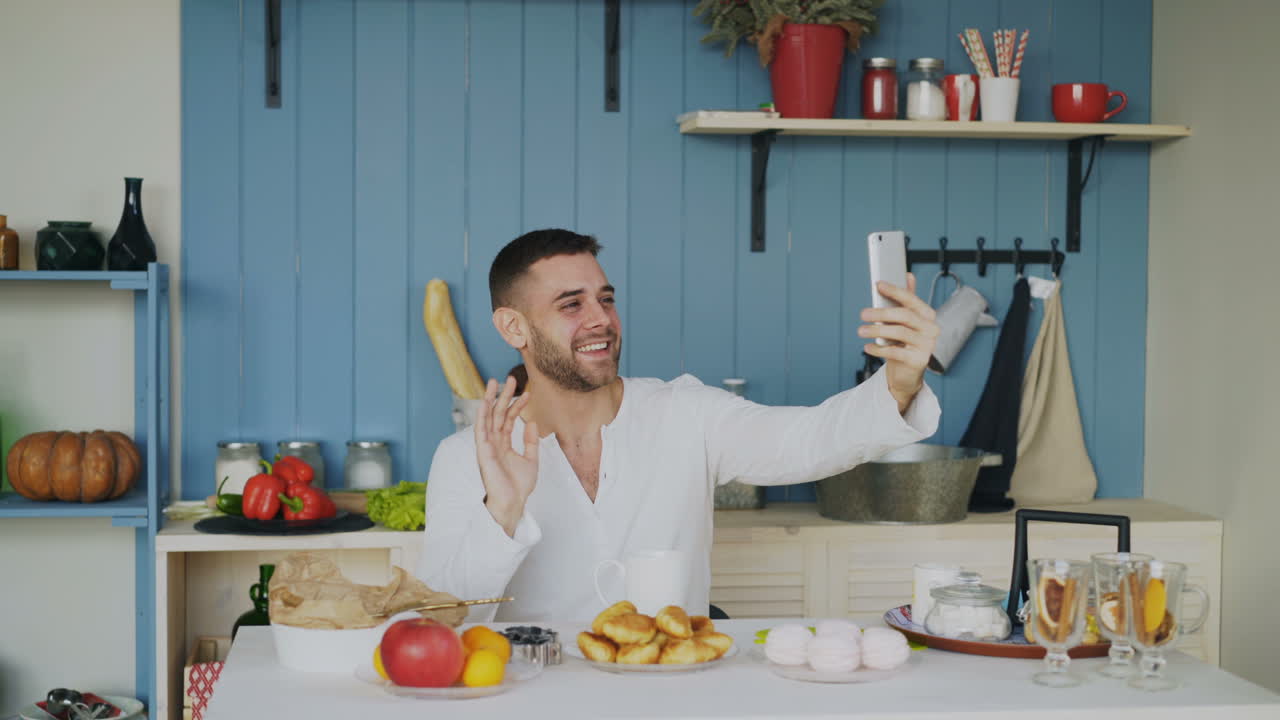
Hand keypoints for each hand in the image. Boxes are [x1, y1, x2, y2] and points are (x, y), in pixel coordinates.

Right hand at [475, 376, 538, 536]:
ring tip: (494, 382)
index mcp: (504, 444)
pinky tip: (485, 403)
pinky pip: (480, 430)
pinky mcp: (483, 451)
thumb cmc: (519, 487)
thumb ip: (531, 441)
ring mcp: (487, 446)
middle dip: (504, 396)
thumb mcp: (531, 460)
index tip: (528, 393)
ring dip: (490, 400)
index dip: (518, 405)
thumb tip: (533, 422)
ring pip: (488, 418)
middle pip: (498, 414)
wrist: (513, 503)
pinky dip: (482, 416)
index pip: (510, 419)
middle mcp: (494, 442)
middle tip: (510, 378)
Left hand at [858, 273, 938, 413]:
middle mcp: (931, 329)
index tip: (878, 285)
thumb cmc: (904, 343)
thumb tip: (908, 275)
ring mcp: (927, 346)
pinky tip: (867, 347)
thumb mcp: (905, 321)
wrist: (907, 373)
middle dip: (881, 312)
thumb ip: (907, 300)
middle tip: (863, 313)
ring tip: (861, 330)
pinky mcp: (918, 361)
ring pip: (899, 333)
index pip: (911, 300)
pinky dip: (879, 349)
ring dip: (877, 330)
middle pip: (904, 316)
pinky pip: (895, 352)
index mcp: (928, 316)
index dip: (895, 291)